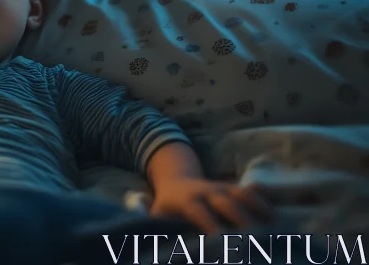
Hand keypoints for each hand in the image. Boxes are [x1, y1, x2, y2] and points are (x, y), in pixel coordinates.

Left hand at [149, 178, 273, 232]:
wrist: (176, 180)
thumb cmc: (166, 207)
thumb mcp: (155, 214)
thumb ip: (151, 224)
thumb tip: (145, 240)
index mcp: (187, 200)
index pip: (200, 212)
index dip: (210, 225)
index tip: (220, 241)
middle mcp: (207, 192)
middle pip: (226, 202)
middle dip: (240, 219)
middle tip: (252, 238)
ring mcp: (222, 188)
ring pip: (241, 193)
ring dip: (257, 207)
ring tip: (272, 226)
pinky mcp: (233, 189)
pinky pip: (250, 190)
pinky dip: (264, 198)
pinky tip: (277, 213)